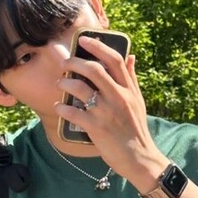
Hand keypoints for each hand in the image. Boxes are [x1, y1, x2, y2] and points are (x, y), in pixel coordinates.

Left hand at [54, 36, 167, 190]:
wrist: (139, 157)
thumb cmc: (136, 129)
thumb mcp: (138, 101)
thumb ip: (132, 78)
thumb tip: (131, 56)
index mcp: (129, 89)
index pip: (115, 59)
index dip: (98, 46)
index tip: (83, 39)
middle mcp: (118, 97)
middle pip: (94, 69)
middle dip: (75, 62)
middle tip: (64, 63)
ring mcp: (106, 112)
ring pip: (80, 88)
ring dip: (65, 83)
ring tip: (59, 83)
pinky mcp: (96, 127)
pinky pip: (72, 112)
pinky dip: (62, 107)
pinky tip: (58, 107)